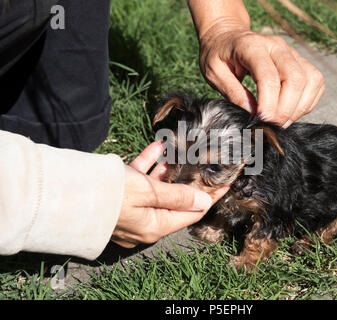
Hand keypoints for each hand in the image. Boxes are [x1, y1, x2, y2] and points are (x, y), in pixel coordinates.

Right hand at [112, 141, 228, 247]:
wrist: (66, 192)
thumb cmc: (111, 195)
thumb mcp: (149, 194)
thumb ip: (177, 196)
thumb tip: (204, 201)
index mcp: (156, 226)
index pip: (192, 213)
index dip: (210, 197)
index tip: (225, 182)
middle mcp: (146, 220)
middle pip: (176, 199)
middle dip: (188, 180)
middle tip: (203, 163)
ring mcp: (133, 207)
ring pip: (158, 187)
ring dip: (168, 169)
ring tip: (180, 152)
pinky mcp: (120, 194)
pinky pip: (140, 180)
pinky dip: (149, 165)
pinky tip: (157, 147)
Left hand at [199, 24, 324, 126]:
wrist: (228, 37)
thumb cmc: (218, 55)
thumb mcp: (213, 73)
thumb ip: (232, 92)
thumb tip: (252, 112)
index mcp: (252, 46)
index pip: (269, 76)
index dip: (269, 103)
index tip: (262, 121)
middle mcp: (277, 47)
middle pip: (296, 78)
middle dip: (286, 109)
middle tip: (271, 126)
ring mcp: (292, 53)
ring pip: (311, 80)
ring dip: (299, 108)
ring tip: (280, 122)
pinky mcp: (300, 62)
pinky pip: (315, 83)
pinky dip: (307, 102)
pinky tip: (290, 112)